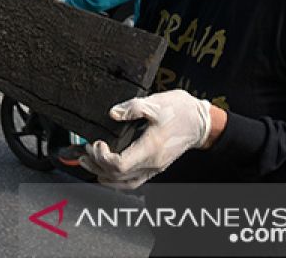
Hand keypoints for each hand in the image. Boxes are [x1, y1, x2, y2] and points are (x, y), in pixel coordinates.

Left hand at [79, 90, 212, 189]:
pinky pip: (132, 182)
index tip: (96, 142)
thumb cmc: (180, 112)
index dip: (102, 158)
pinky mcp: (155, 167)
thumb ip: (132, 108)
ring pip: (124, 183)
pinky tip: (105, 173)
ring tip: (87, 162)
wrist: (200, 122)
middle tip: (84, 148)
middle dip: (96, 164)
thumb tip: (113, 113)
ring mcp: (154, 168)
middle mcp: (152, 163)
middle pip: (117, 176)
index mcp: (150, 149)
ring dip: (102, 174)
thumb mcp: (156, 103)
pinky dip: (115, 180)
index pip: (120, 166)